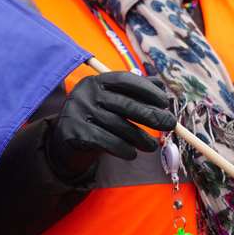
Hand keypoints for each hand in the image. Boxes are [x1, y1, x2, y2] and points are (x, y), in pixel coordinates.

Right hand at [48, 71, 174, 176]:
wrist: (63, 141)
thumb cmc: (95, 118)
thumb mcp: (111, 101)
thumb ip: (135, 92)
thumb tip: (163, 88)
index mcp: (95, 81)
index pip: (125, 80)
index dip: (148, 89)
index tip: (164, 101)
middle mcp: (85, 93)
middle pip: (126, 104)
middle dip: (152, 115)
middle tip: (170, 124)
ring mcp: (78, 112)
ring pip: (119, 126)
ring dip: (141, 138)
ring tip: (151, 146)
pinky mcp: (75, 133)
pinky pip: (107, 141)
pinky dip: (124, 149)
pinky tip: (132, 153)